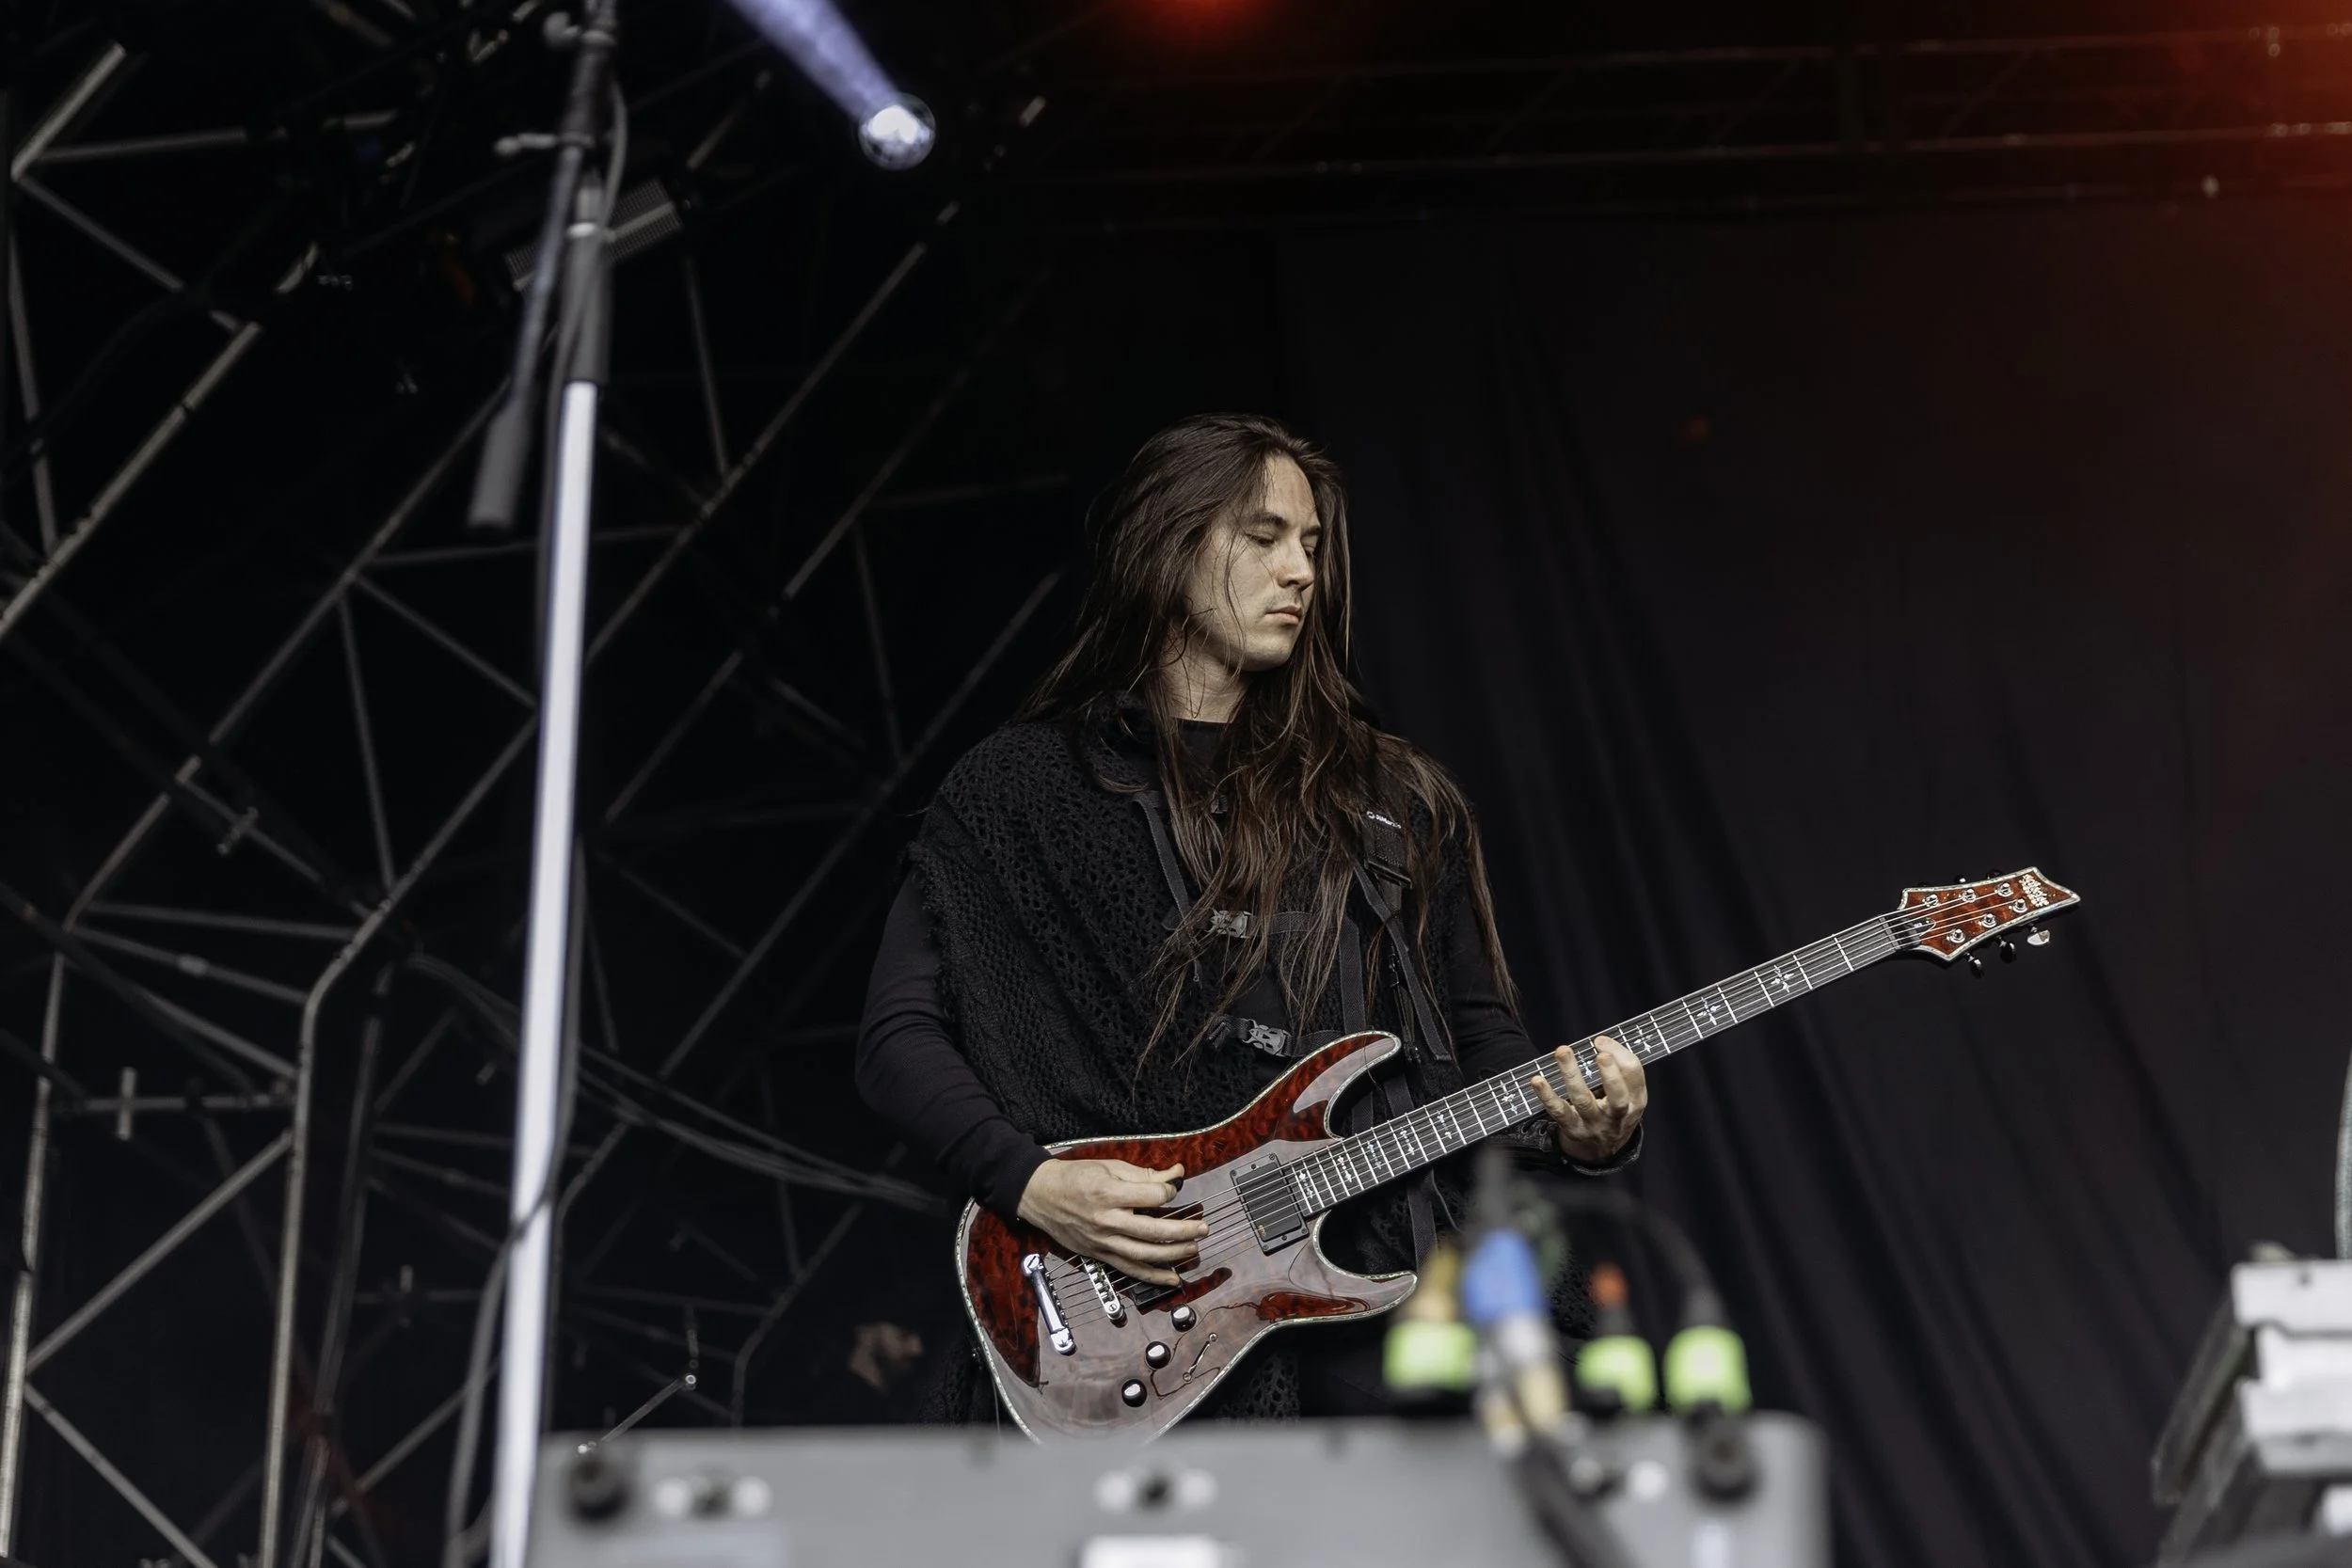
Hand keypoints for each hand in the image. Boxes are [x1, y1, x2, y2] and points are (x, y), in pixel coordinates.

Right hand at [1017, 1158, 1206, 1285]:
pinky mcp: (1099, 1254)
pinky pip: (1130, 1269)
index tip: (1174, 1188)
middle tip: (1203, 1228)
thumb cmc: (1074, 1177)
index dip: (1170, 1192)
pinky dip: (1153, 1276)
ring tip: (1194, 1249)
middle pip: (1153, 1231)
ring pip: (1145, 1254)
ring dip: (1174, 1254)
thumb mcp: (1109, 1166)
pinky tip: (1172, 1278)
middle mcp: (1106, 1220)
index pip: (1153, 1197)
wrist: (1040, 1195)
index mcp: (1109, 1192)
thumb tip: (1175, 1174)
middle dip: (1184, 1230)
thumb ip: (1145, 1174)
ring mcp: (1102, 1241)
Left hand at [1531, 1036, 1646, 1165]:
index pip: (1634, 1074)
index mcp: (1635, 1100)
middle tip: (1601, 1055)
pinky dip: (1547, 1096)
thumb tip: (1600, 1042)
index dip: (1619, 1054)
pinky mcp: (1573, 1129)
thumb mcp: (1628, 1095)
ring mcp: (1594, 1123)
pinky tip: (1538, 1080)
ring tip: (1563, 1052)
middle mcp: (1617, 1115)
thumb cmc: (1614, 1111)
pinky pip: (1558, 1111)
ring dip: (1571, 1074)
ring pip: (1583, 1100)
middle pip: (1617, 1095)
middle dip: (1610, 1074)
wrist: (1602, 1151)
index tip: (1599, 1041)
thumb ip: (1619, 1070)